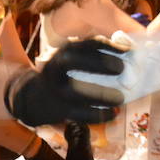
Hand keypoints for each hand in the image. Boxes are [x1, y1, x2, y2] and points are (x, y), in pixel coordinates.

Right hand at [6, 40, 125, 126]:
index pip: (87, 44)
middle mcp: (57, 68)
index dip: (109, 46)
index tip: (129, 51)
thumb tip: (127, 56)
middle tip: (121, 69)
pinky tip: (113, 114)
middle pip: (75, 61)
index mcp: (65, 53)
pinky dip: (99, 115)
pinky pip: (81, 114)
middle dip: (100, 63)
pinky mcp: (59, 109)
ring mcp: (56, 90)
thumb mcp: (69, 59)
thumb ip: (90, 56)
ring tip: (120, 99)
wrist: (30, 97)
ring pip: (78, 92)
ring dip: (102, 96)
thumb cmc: (60, 76)